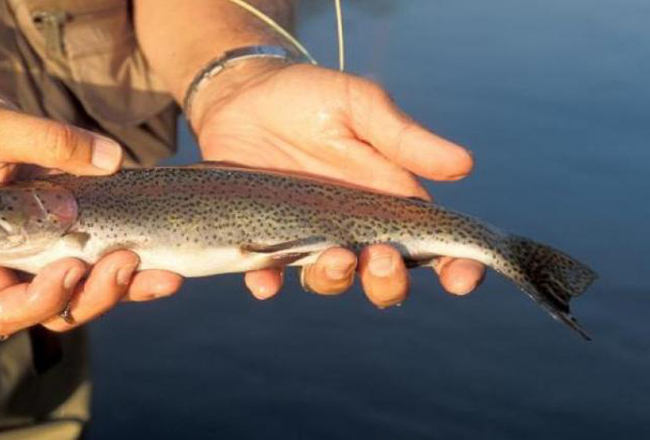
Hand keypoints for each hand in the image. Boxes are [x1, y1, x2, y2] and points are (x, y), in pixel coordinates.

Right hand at [0, 78, 181, 334]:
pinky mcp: (74, 234)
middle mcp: (15, 263)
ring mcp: (47, 252)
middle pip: (58, 310)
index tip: (70, 265)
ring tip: (166, 273)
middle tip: (127, 260)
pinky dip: (136, 267)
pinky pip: (104, 262)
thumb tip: (112, 158)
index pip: (3, 308)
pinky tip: (167, 260)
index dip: (39, 302)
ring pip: (88, 293)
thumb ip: (48, 140)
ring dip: (127, 289)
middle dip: (97, 295)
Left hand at [190, 62, 485, 306]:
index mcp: (388, 202)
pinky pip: (265, 272)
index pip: (432, 245)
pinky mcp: (261, 238)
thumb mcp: (362, 107)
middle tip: (383, 257)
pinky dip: (266, 281)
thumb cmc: (312, 99)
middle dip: (389, 281)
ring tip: (336, 257)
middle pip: (383, 278)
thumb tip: (465, 164)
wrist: (245, 93)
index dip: (454, 268)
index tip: (463, 277)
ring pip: (329, 280)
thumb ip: (404, 139)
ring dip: (336, 279)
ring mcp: (306, 238)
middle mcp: (352, 229)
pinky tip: (266, 281)